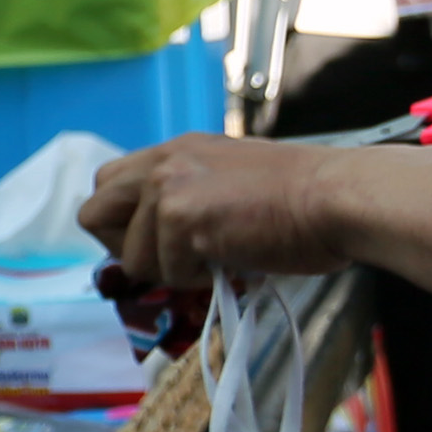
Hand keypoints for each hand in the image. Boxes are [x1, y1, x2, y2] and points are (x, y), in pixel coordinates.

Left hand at [78, 133, 357, 289]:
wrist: (337, 200)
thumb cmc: (302, 202)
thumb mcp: (228, 182)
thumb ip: (187, 198)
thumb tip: (159, 241)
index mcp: (175, 151)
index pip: (109, 184)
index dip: (124, 223)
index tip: (159, 243)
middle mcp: (163, 163)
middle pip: (94, 212)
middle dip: (125, 247)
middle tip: (170, 260)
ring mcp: (168, 190)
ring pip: (132, 257)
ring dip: (171, 271)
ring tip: (217, 260)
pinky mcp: (182, 219)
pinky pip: (167, 271)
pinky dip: (197, 280)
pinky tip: (232, 262)